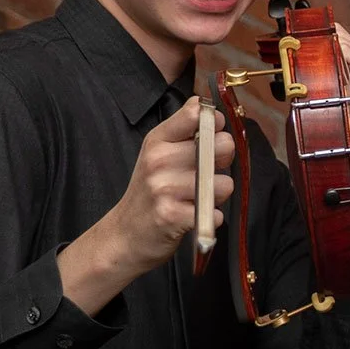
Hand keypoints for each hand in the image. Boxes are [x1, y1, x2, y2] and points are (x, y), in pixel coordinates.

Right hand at [59, 96, 234, 314]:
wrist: (125, 235)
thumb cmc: (150, 192)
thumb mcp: (159, 155)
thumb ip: (186, 134)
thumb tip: (216, 114)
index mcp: (158, 140)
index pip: (197, 114)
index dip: (216, 124)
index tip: (212, 137)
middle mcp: (160, 160)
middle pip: (222, 146)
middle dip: (223, 162)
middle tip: (205, 174)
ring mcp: (165, 188)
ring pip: (224, 183)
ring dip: (217, 195)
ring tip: (197, 199)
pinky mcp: (173, 216)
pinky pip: (216, 213)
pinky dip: (211, 218)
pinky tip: (193, 217)